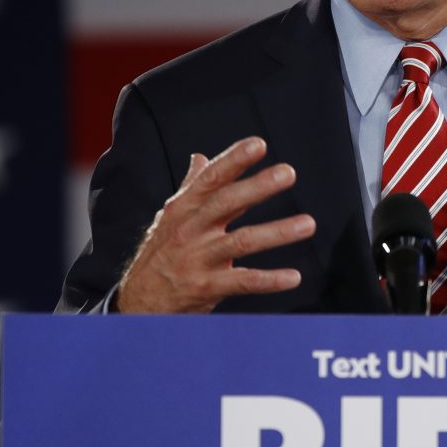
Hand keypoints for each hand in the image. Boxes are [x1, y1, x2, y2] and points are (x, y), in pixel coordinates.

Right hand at [113, 137, 313, 312]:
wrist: (139, 302)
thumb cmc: (160, 254)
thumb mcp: (170, 218)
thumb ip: (190, 187)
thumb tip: (200, 157)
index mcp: (184, 208)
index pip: (211, 179)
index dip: (234, 159)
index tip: (258, 145)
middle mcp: (191, 229)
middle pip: (227, 203)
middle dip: (258, 187)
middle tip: (288, 173)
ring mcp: (198, 258)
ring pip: (242, 241)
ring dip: (277, 232)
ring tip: (307, 224)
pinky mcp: (206, 287)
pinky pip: (243, 282)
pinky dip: (270, 280)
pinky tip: (293, 277)